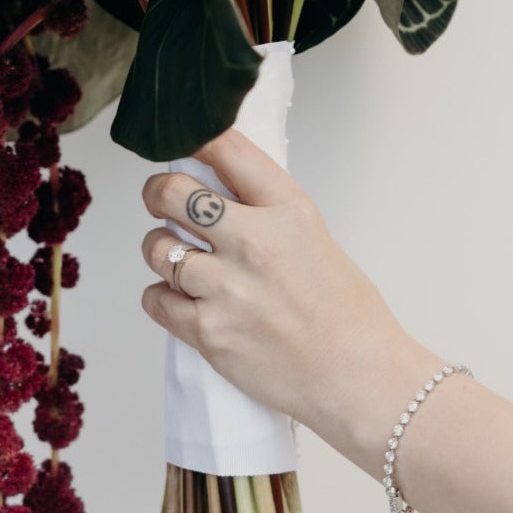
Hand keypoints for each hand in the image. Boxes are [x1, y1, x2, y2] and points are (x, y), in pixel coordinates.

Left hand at [140, 128, 438, 477]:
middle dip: (157, 193)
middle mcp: (253, 241)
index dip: (195, 137)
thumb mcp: (313, 236)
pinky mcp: (208, 330)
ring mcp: (227, 287)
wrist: (356, 375)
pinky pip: (156, 299)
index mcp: (286, 209)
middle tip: (160, 200)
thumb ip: (266, 211)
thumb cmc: (344, 311)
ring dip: (161, 251)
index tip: (182, 139)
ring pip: (157, 249)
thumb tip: (217, 189)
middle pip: (172, 194)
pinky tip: (182, 300)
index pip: (226, 149)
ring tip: (178, 260)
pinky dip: (162, 297)